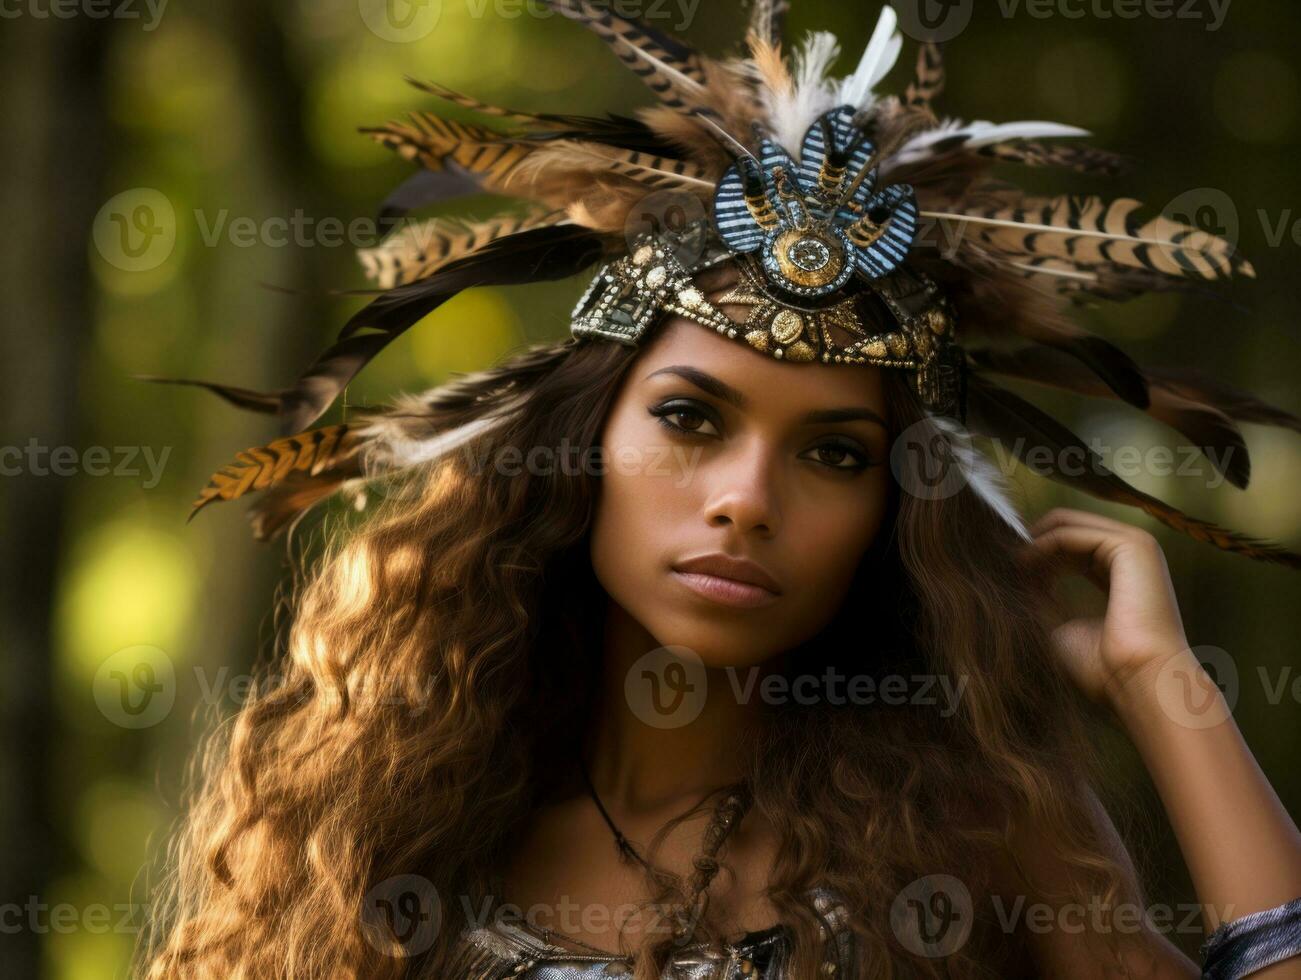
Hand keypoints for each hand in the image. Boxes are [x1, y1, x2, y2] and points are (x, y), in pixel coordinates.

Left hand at [1023, 507, 1191, 708]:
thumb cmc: (1104, 669)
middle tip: (1000, 562)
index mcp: (1120, 575)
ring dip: (1031, 542)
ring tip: (1009, 566)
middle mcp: (1130, 556)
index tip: (1004, 570)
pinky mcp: (1131, 545)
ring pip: (1067, 525)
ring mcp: (1134, 547)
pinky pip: (1071, 533)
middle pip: (1067, 529)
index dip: (1034, 554)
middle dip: (1029, 541)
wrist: (1140, 683)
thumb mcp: (1059, 625)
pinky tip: (1022, 563)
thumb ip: (1039, 595)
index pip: (1070, 547)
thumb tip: (1013, 571)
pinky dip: (1040, 545)